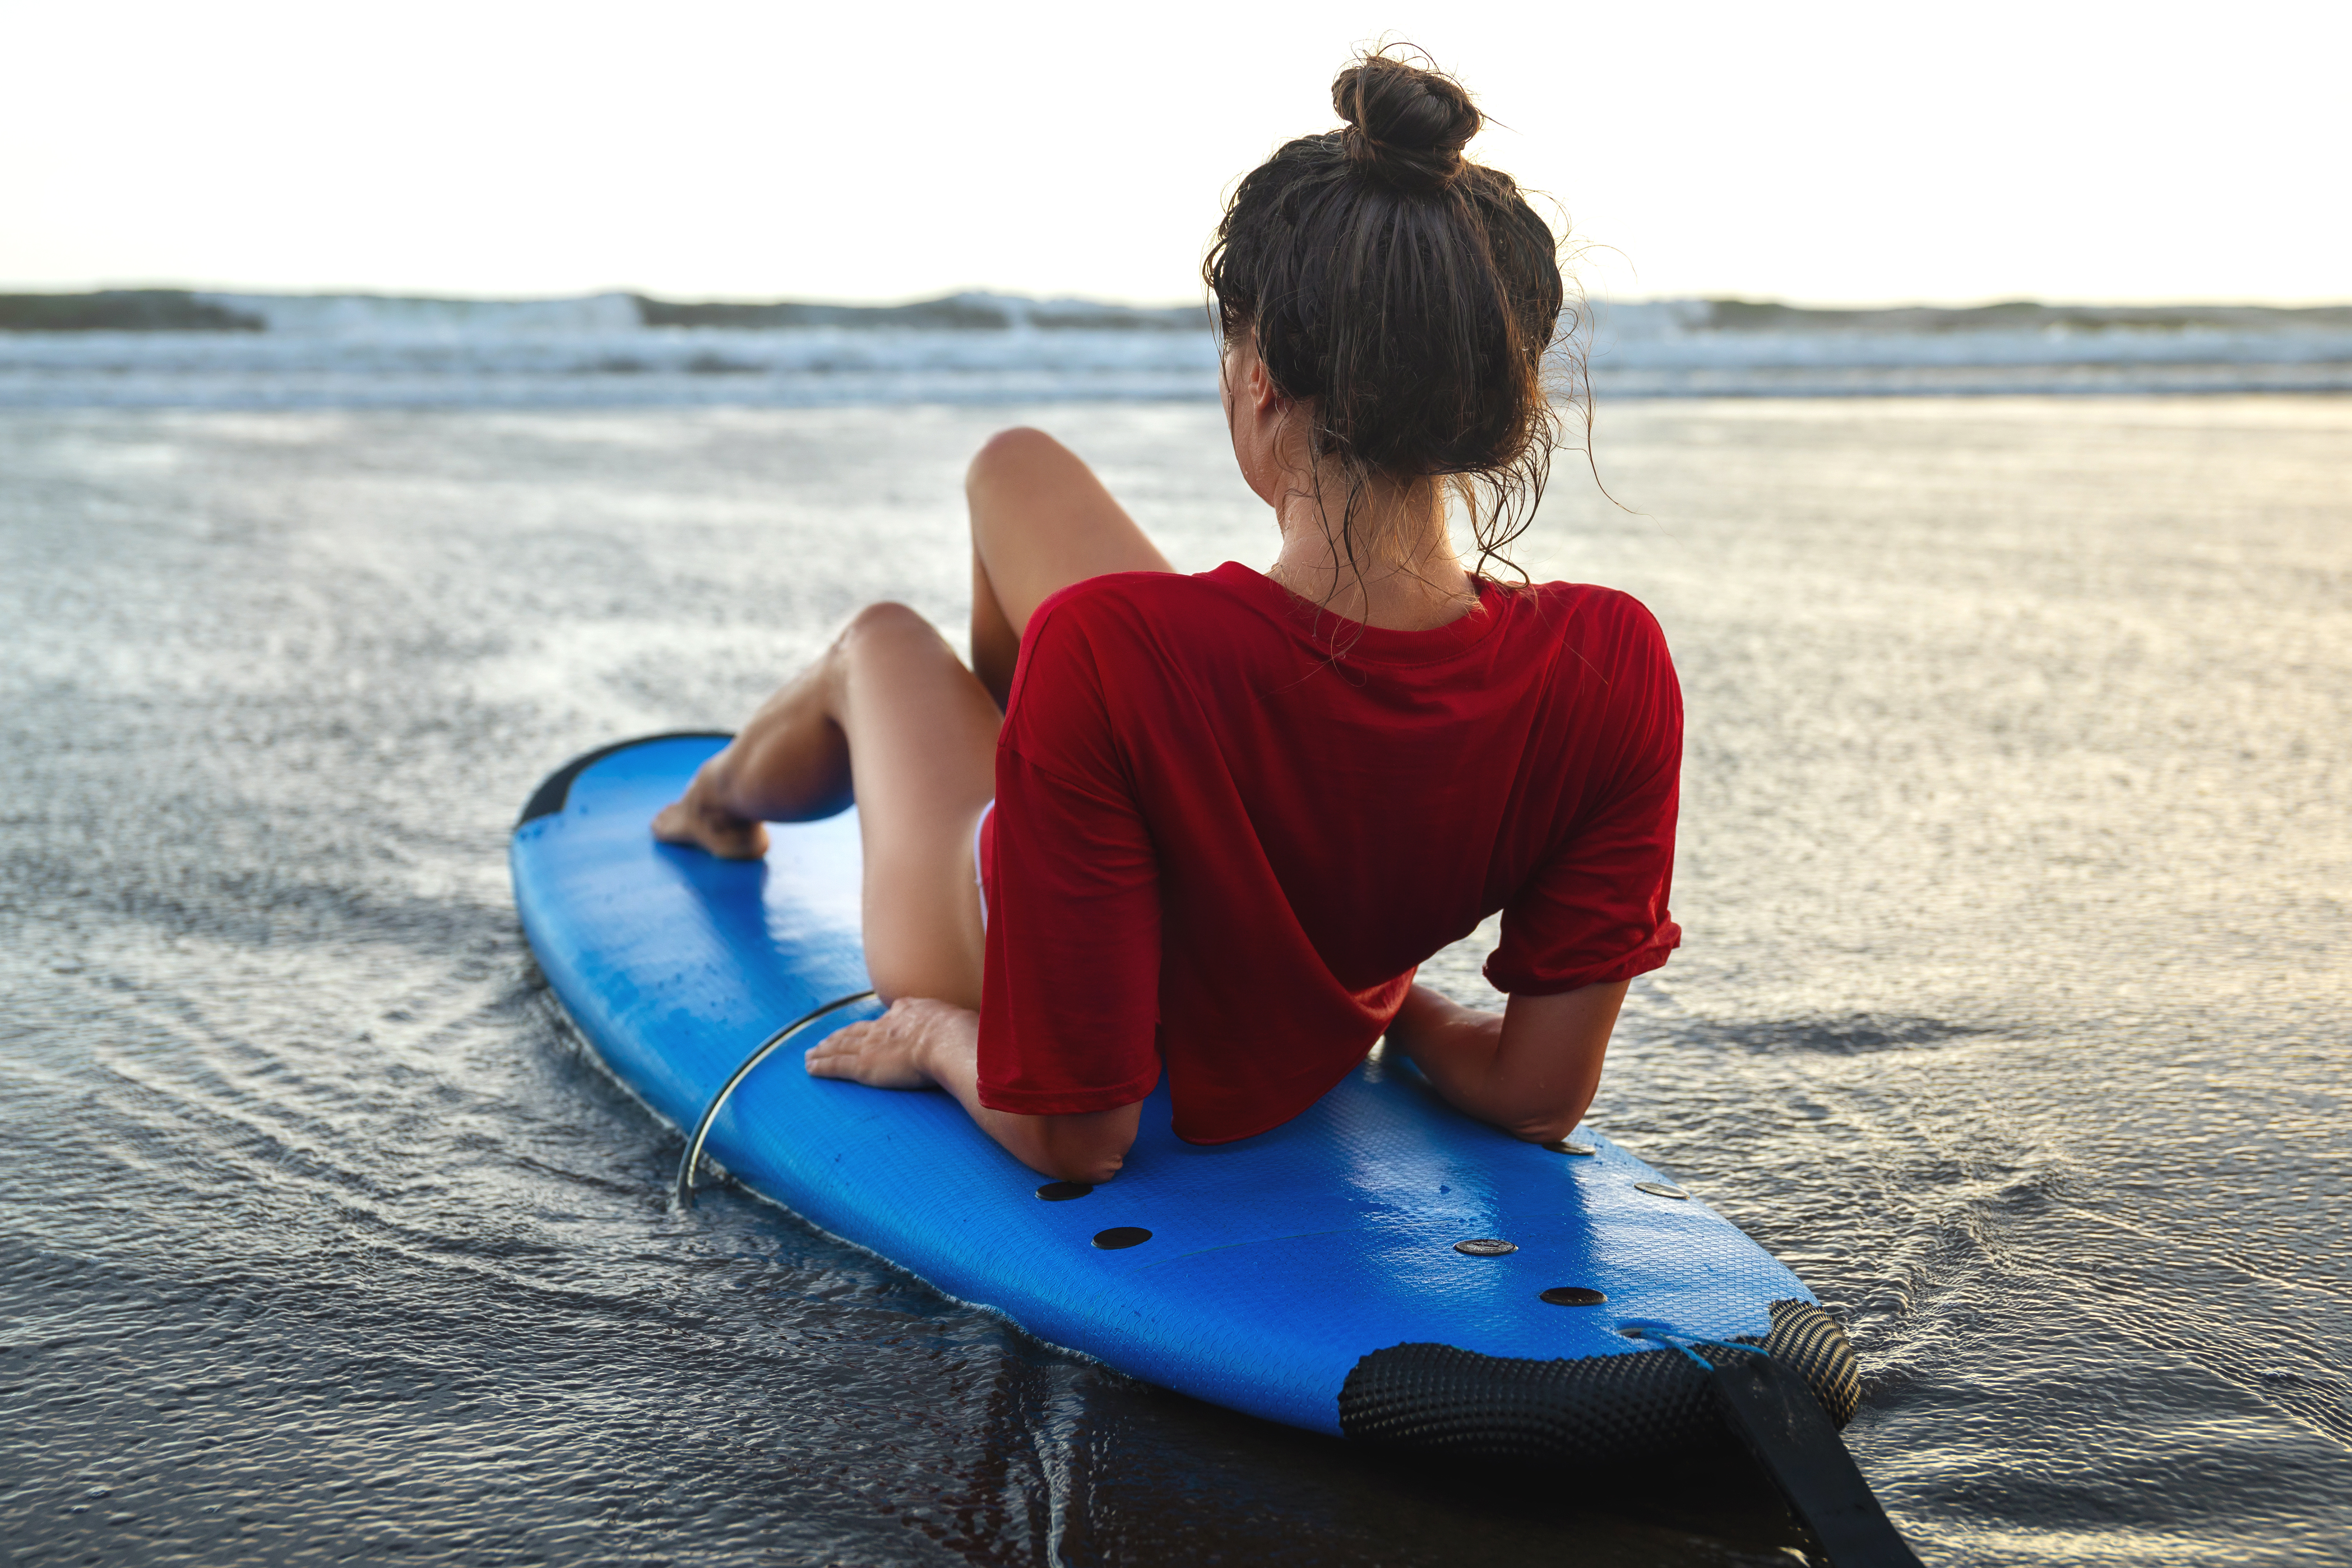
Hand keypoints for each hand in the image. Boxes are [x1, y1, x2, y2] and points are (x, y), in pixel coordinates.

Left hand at [803, 997, 974, 1089]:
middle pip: (857, 1031)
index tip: (867, 1028)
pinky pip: (836, 1064)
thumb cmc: (964, 1036)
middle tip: (825, 1041)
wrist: (948, 1040)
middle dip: (840, 1036)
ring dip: (824, 1049)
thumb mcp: (964, 1025)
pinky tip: (810, 1067)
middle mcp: (886, 1025)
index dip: (874, 1025)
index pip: (886, 1019)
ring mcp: (873, 1044)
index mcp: (910, 1013)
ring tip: (812, 1054)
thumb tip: (982, 1040)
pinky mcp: (864, 1064)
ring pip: (841, 1046)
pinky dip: (822, 1065)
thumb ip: (963, 1030)